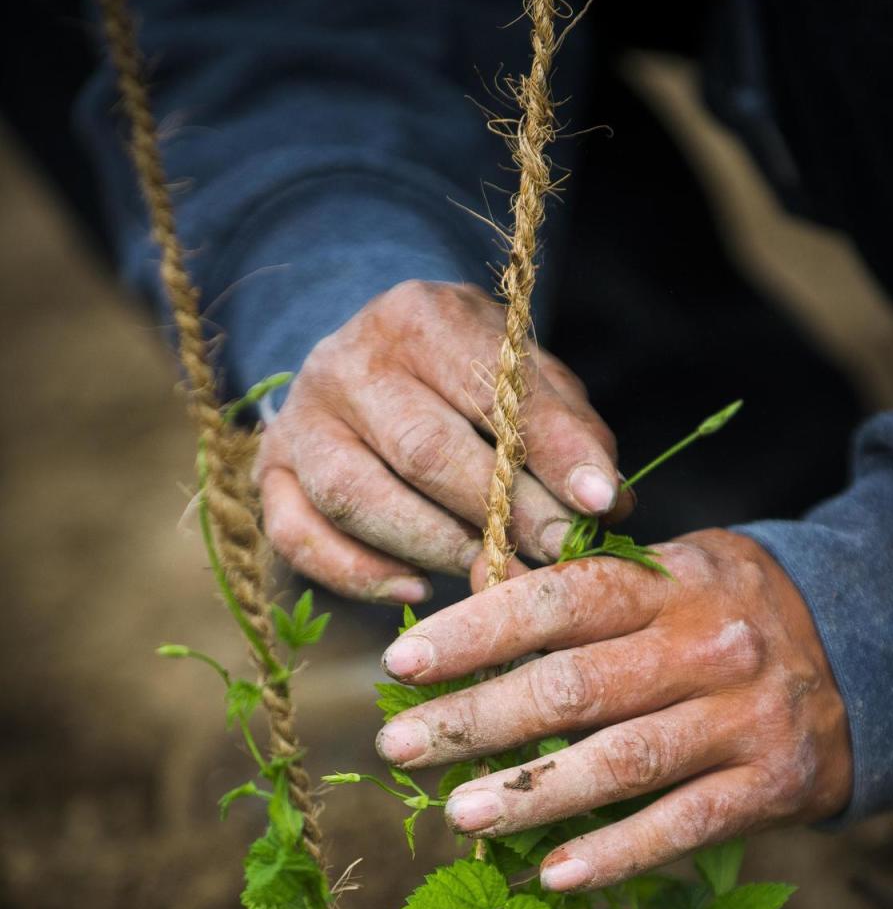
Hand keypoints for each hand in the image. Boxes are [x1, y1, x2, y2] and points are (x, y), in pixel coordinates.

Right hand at [256, 280, 625, 603]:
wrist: (374, 361)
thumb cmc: (467, 378)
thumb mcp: (526, 379)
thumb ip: (566, 431)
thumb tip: (606, 504)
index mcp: (421, 317)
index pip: (491, 390)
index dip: (551, 451)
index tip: (597, 503)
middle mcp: (347, 360)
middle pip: (422, 450)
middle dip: (496, 514)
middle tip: (549, 555)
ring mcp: (300, 418)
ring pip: (355, 497)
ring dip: (431, 545)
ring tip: (484, 567)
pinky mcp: (269, 472)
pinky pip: (301, 537)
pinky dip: (360, 574)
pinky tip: (415, 591)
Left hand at [374, 530, 852, 889]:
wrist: (861, 656)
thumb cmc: (722, 615)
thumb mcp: (667, 575)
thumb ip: (582, 590)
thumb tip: (470, 598)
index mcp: (672, 582)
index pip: (560, 600)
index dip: (475, 632)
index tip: (402, 663)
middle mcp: (709, 646)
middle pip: (575, 687)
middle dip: (476, 720)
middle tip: (400, 746)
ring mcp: (744, 719)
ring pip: (622, 763)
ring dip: (531, 795)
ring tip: (457, 812)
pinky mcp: (772, 786)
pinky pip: (681, 826)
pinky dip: (615, 854)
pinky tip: (551, 873)